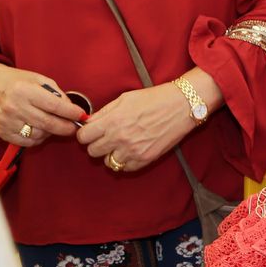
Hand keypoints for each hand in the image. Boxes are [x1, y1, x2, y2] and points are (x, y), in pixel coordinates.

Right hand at [0, 64, 85, 145]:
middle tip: (75, 127)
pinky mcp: (3, 132)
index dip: (71, 113)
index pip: (54, 105)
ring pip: (39, 134)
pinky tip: (40, 129)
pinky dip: (38, 138)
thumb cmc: (16, 81)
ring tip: (54, 124)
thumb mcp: (39, 79)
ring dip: (51, 132)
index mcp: (25, 90)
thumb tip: (71, 109)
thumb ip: (56, 94)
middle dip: (66, 127)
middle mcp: (14, 107)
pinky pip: (27, 141)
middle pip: (48, 123)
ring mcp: (7, 121)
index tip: (81, 116)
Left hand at [76, 83, 193, 172]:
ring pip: (108, 162)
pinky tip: (132, 150)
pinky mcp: (144, 159)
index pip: (84, 137)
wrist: (181, 106)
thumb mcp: (125, 98)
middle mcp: (120, 137)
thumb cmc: (154, 98)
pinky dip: (125, 161)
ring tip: (121, 144)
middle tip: (106, 137)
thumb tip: (89, 122)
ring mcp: (132, 150)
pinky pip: (124, 168)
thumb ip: (104, 112)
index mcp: (113, 120)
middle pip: (92, 151)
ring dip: (111, 154)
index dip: (86, 134)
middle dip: (97, 144)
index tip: (92, 132)